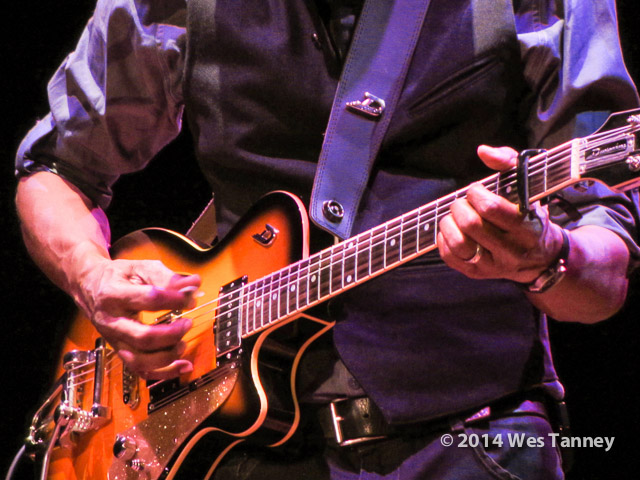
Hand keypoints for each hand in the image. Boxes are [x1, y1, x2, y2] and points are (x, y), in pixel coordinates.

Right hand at [76, 258, 200, 378]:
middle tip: (187, 323)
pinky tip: (183, 365)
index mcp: (114, 294)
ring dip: (168, 356)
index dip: (175, 299)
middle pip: (142, 337)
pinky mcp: (119, 351)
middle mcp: (111, 321)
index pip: (149, 298)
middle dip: (171, 334)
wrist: (88, 286)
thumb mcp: (139, 267)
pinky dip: (164, 372)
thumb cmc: (117, 276)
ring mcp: (114, 340)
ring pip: (139, 360)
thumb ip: (166, 276)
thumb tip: (193, 284)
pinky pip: (140, 370)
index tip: (191, 298)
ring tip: (183, 343)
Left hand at [437, 145, 564, 282]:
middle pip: (472, 225)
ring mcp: (494, 265)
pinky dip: (443, 239)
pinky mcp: (478, 273)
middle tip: (463, 202)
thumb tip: (482, 151)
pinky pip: (450, 257)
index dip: (476, 194)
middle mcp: (512, 250)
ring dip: (449, 223)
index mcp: (528, 226)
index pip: (492, 208)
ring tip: (455, 215)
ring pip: (459, 244)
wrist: (541, 257)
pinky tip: (451, 230)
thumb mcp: (529, 183)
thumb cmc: (529, 212)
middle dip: (460, 206)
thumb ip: (508, 161)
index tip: (476, 190)